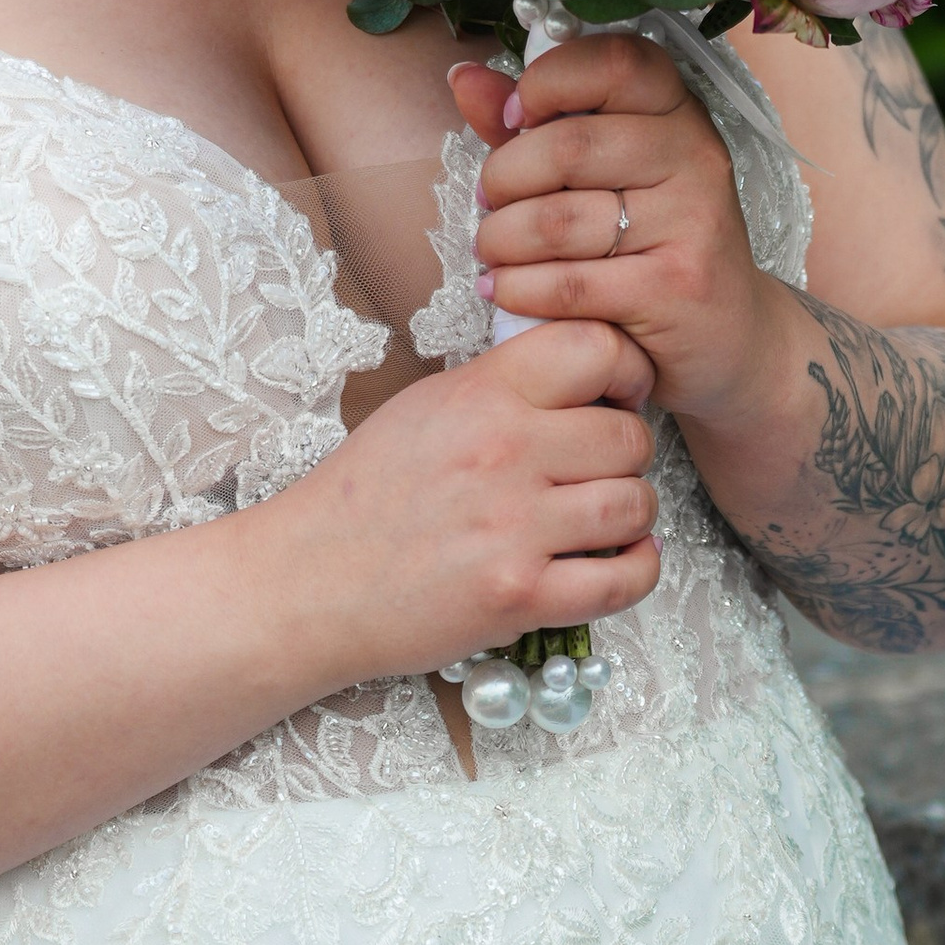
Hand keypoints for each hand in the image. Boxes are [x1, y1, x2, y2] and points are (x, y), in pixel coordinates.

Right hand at [270, 317, 661, 686]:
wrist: (306, 582)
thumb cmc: (364, 497)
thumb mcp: (423, 407)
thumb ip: (500, 386)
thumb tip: (580, 374)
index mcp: (479, 394)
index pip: (597, 347)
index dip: (626, 370)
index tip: (619, 395)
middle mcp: (504, 452)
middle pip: (630, 435)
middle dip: (628, 453)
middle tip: (604, 469)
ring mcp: (515, 528)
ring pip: (636, 505)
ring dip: (633, 514)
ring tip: (606, 519)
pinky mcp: (521, 597)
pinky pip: (625, 581)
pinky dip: (637, 571)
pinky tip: (621, 560)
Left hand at [453, 34, 786, 433]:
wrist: (729, 337)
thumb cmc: (648, 243)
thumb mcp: (599, 174)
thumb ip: (534, 124)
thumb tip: (464, 77)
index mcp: (677, 112)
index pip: (616, 61)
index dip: (549, 80)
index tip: (514, 117)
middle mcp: (695, 158)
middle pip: (570, 145)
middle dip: (503, 177)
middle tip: (489, 203)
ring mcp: (693, 223)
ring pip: (560, 220)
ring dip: (500, 240)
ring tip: (492, 251)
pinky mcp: (678, 289)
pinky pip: (570, 283)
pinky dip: (518, 288)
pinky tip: (505, 290)